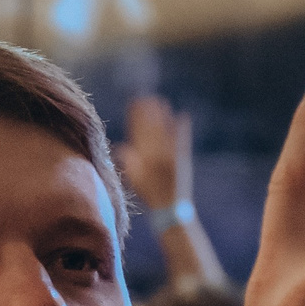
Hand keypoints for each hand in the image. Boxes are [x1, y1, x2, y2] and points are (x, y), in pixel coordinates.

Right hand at [116, 96, 190, 213]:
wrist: (170, 208)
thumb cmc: (149, 195)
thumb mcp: (133, 179)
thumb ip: (128, 161)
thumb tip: (121, 147)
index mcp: (145, 155)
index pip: (139, 130)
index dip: (137, 116)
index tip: (134, 103)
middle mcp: (159, 151)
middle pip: (153, 126)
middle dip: (149, 111)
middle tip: (146, 97)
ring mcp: (172, 153)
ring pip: (166, 129)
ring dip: (164, 115)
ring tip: (162, 102)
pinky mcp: (183, 157)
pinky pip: (182, 138)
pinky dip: (182, 127)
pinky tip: (183, 116)